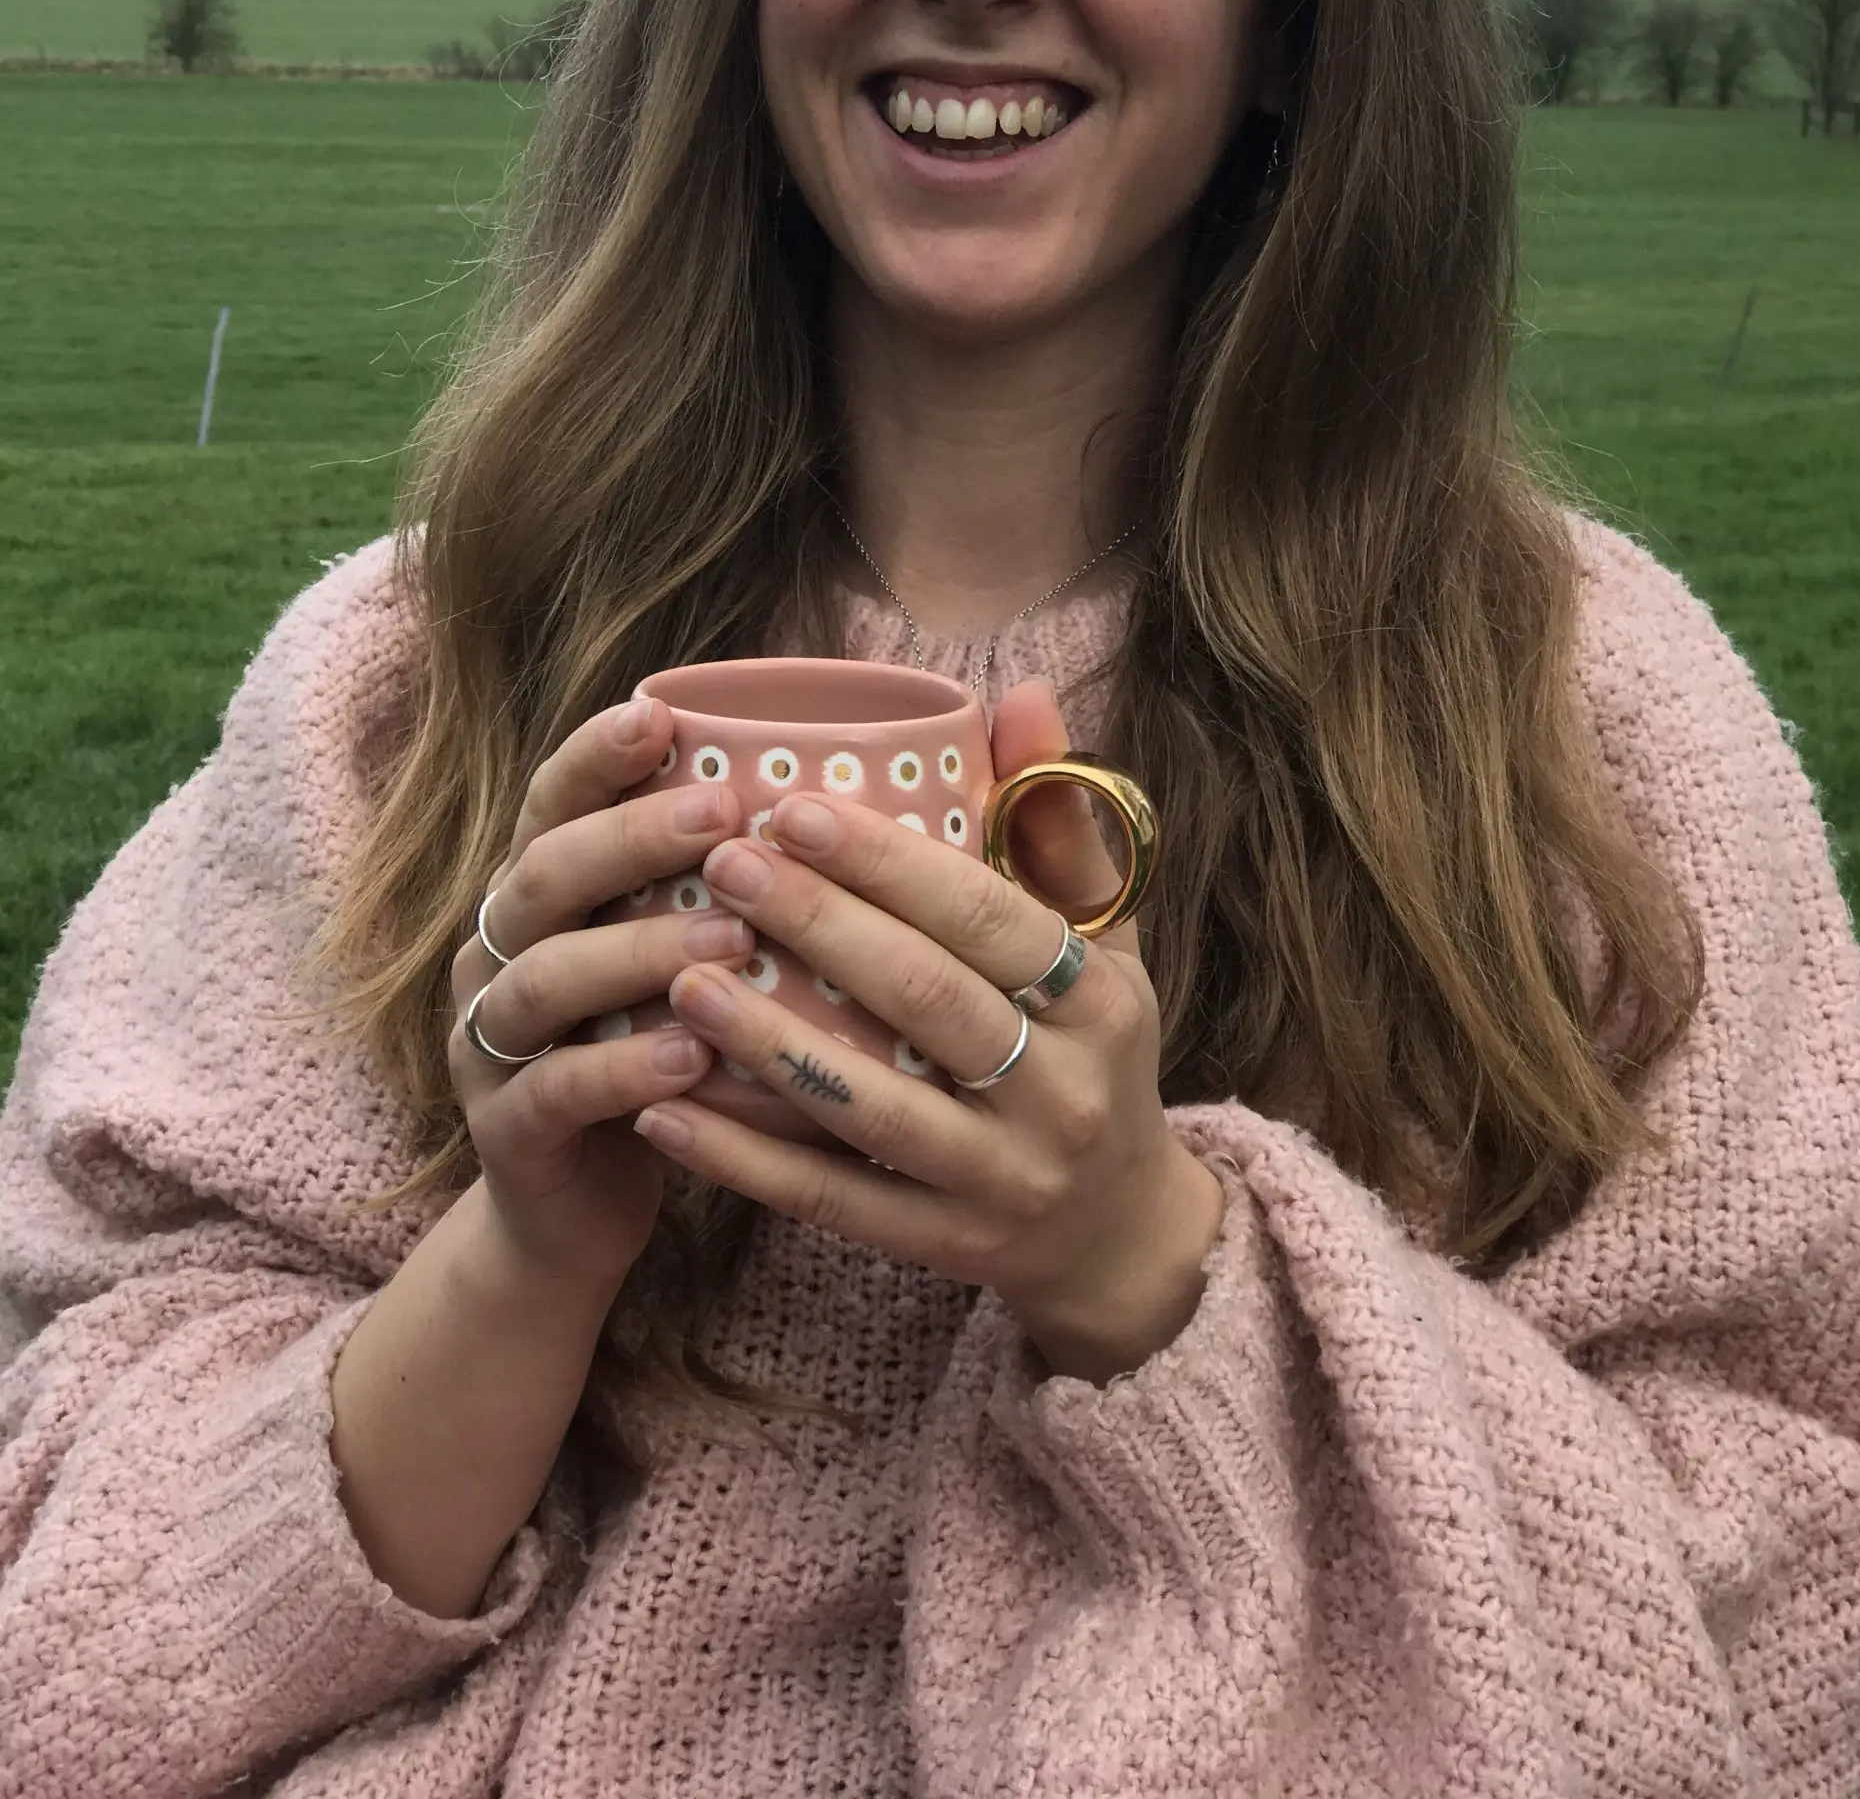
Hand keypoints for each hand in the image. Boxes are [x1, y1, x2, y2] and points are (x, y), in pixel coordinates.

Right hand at [444, 693, 757, 1297]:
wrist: (576, 1212)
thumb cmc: (659, 1051)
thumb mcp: (680, 959)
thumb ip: (721, 883)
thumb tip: (841, 792)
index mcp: (538, 894)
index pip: (550, 802)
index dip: (594, 756)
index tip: (658, 712)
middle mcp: (498, 953)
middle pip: (542, 875)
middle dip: (630, 838)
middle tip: (722, 813)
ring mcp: (488, 1043)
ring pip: (542, 979)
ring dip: (636, 952)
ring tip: (730, 939)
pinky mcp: (505, 1132)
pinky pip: (553, 1091)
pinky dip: (620, 1070)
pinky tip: (691, 1056)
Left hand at [637, 681, 1223, 1383]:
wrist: (1118, 1230)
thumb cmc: (1093, 1047)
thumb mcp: (1106, 939)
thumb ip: (1057, 820)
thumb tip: (1019, 689)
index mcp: (1102, 1000)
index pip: (988, 916)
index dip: (888, 863)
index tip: (789, 806)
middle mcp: (1061, 1093)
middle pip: (925, 999)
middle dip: (817, 927)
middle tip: (717, 864)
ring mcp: (1000, 1180)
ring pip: (870, 1108)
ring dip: (768, 1044)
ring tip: (680, 977)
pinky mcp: (943, 1248)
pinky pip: (830, 1200)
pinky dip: (743, 1160)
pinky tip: (662, 1114)